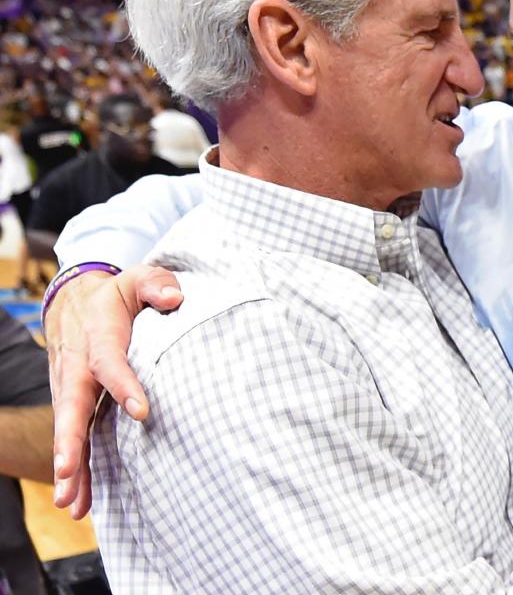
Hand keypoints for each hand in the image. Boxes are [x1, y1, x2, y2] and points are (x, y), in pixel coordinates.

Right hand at [47, 265, 181, 517]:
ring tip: (72, 502)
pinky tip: (79, 502)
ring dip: (70, 466)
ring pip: (68, 429)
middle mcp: (78, 366)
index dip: (124, 384)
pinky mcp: (74, 403)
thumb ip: (156, 284)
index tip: (142, 412)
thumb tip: (175, 297)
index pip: (109, 361)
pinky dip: (74, 470)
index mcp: (98, 334)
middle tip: (68, 469)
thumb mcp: (136, 278)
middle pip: (71, 405)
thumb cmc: (117, 294)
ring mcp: (71, 388)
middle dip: (70, 439)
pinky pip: (73, 437)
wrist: (75, 300)